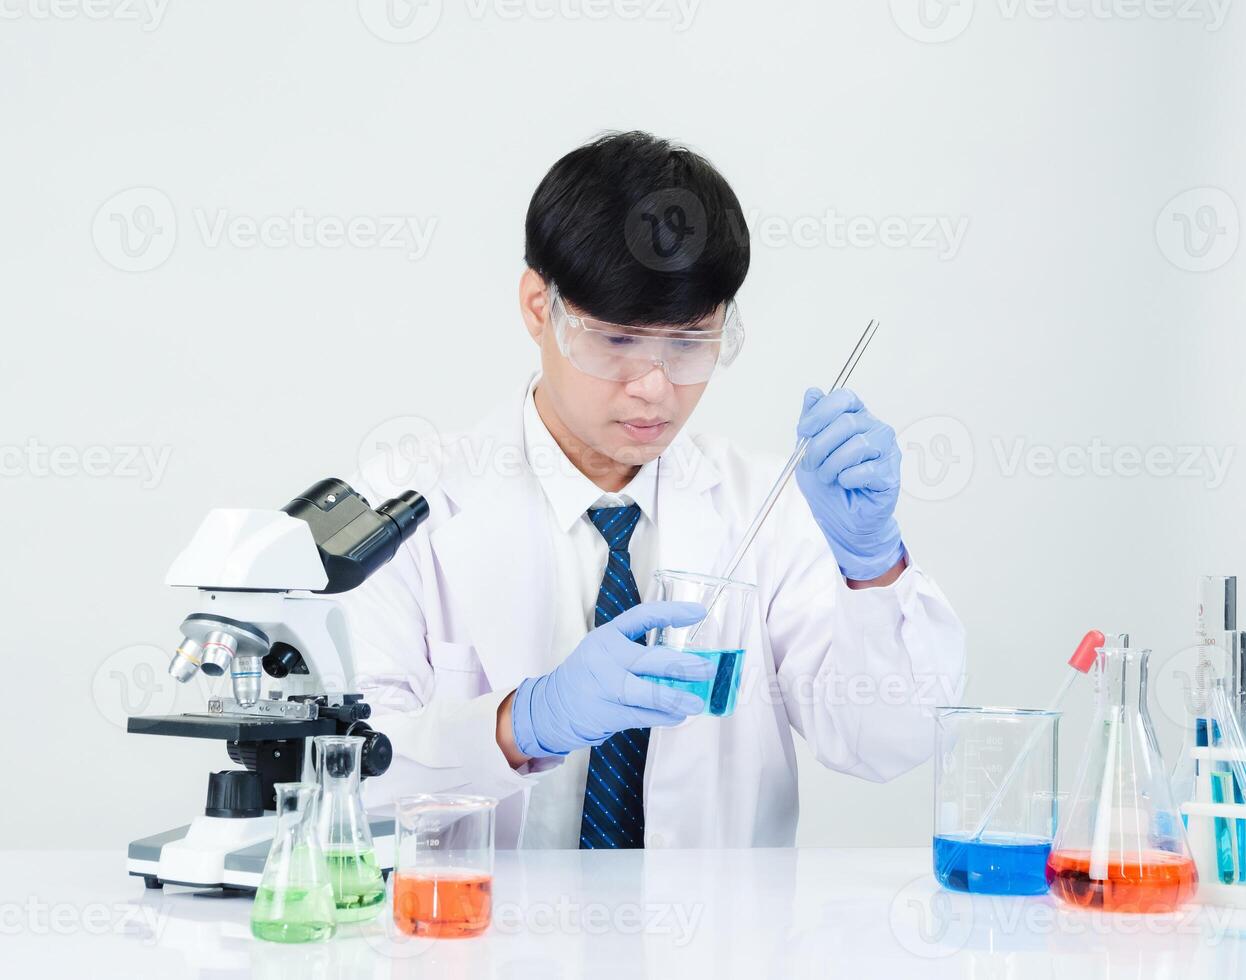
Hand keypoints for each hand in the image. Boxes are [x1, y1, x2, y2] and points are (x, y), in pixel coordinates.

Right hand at [511, 601, 714, 757]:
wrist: (552, 707)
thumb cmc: (591, 675)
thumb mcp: (606, 651)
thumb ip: (638, 651)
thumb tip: (686, 661)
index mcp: (608, 635)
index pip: (642, 616)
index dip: (671, 612)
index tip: (699, 612)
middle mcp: (605, 657)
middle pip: (648, 659)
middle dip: (682, 665)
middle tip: (707, 669)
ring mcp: (603, 686)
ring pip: (645, 692)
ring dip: (675, 697)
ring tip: (697, 701)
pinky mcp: (605, 712)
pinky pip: (640, 715)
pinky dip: (662, 717)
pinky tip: (678, 716)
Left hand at [795, 387, 903, 580]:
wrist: (839, 519)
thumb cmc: (827, 484)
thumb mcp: (808, 450)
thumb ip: (811, 422)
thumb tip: (813, 392)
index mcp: (855, 417)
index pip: (844, 398)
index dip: (822, 412)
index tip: (804, 430)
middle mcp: (874, 428)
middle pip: (848, 423)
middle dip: (820, 446)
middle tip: (811, 464)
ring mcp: (886, 450)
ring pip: (858, 445)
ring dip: (833, 465)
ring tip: (828, 477)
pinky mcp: (891, 473)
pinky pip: (867, 470)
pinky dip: (848, 479)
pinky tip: (846, 484)